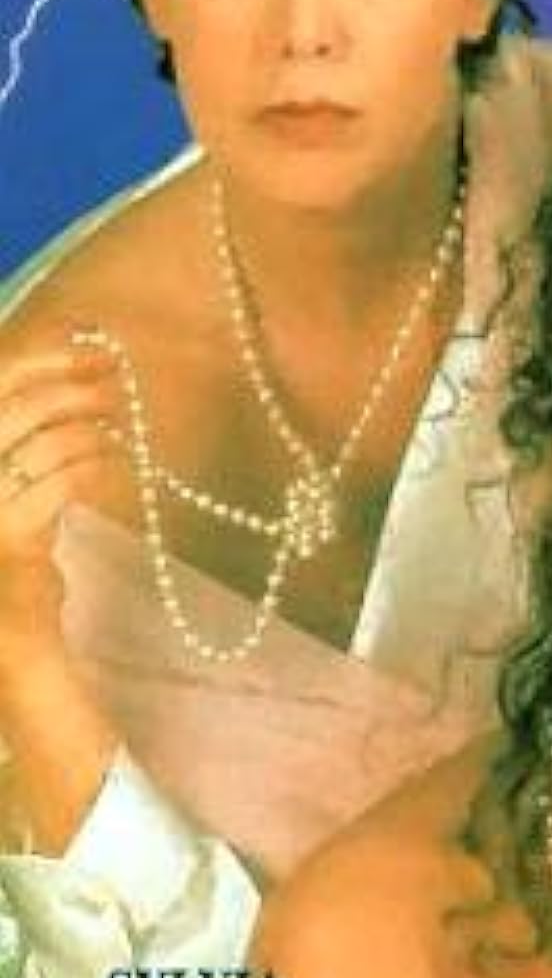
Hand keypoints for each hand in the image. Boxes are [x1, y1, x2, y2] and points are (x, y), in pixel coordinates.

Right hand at [0, 334, 121, 657]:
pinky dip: (91, 464)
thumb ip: (27, 437)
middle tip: (114, 382)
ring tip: (115, 426)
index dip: (41, 358)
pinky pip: (59, 482)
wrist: (9, 631)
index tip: (89, 347)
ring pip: (41, 443)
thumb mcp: (13, 484)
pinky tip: (110, 462)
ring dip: (89, 427)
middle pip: (15, 408)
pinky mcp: (6, 538)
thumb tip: (73, 374)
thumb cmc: (14, 551)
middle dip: (70, 386)